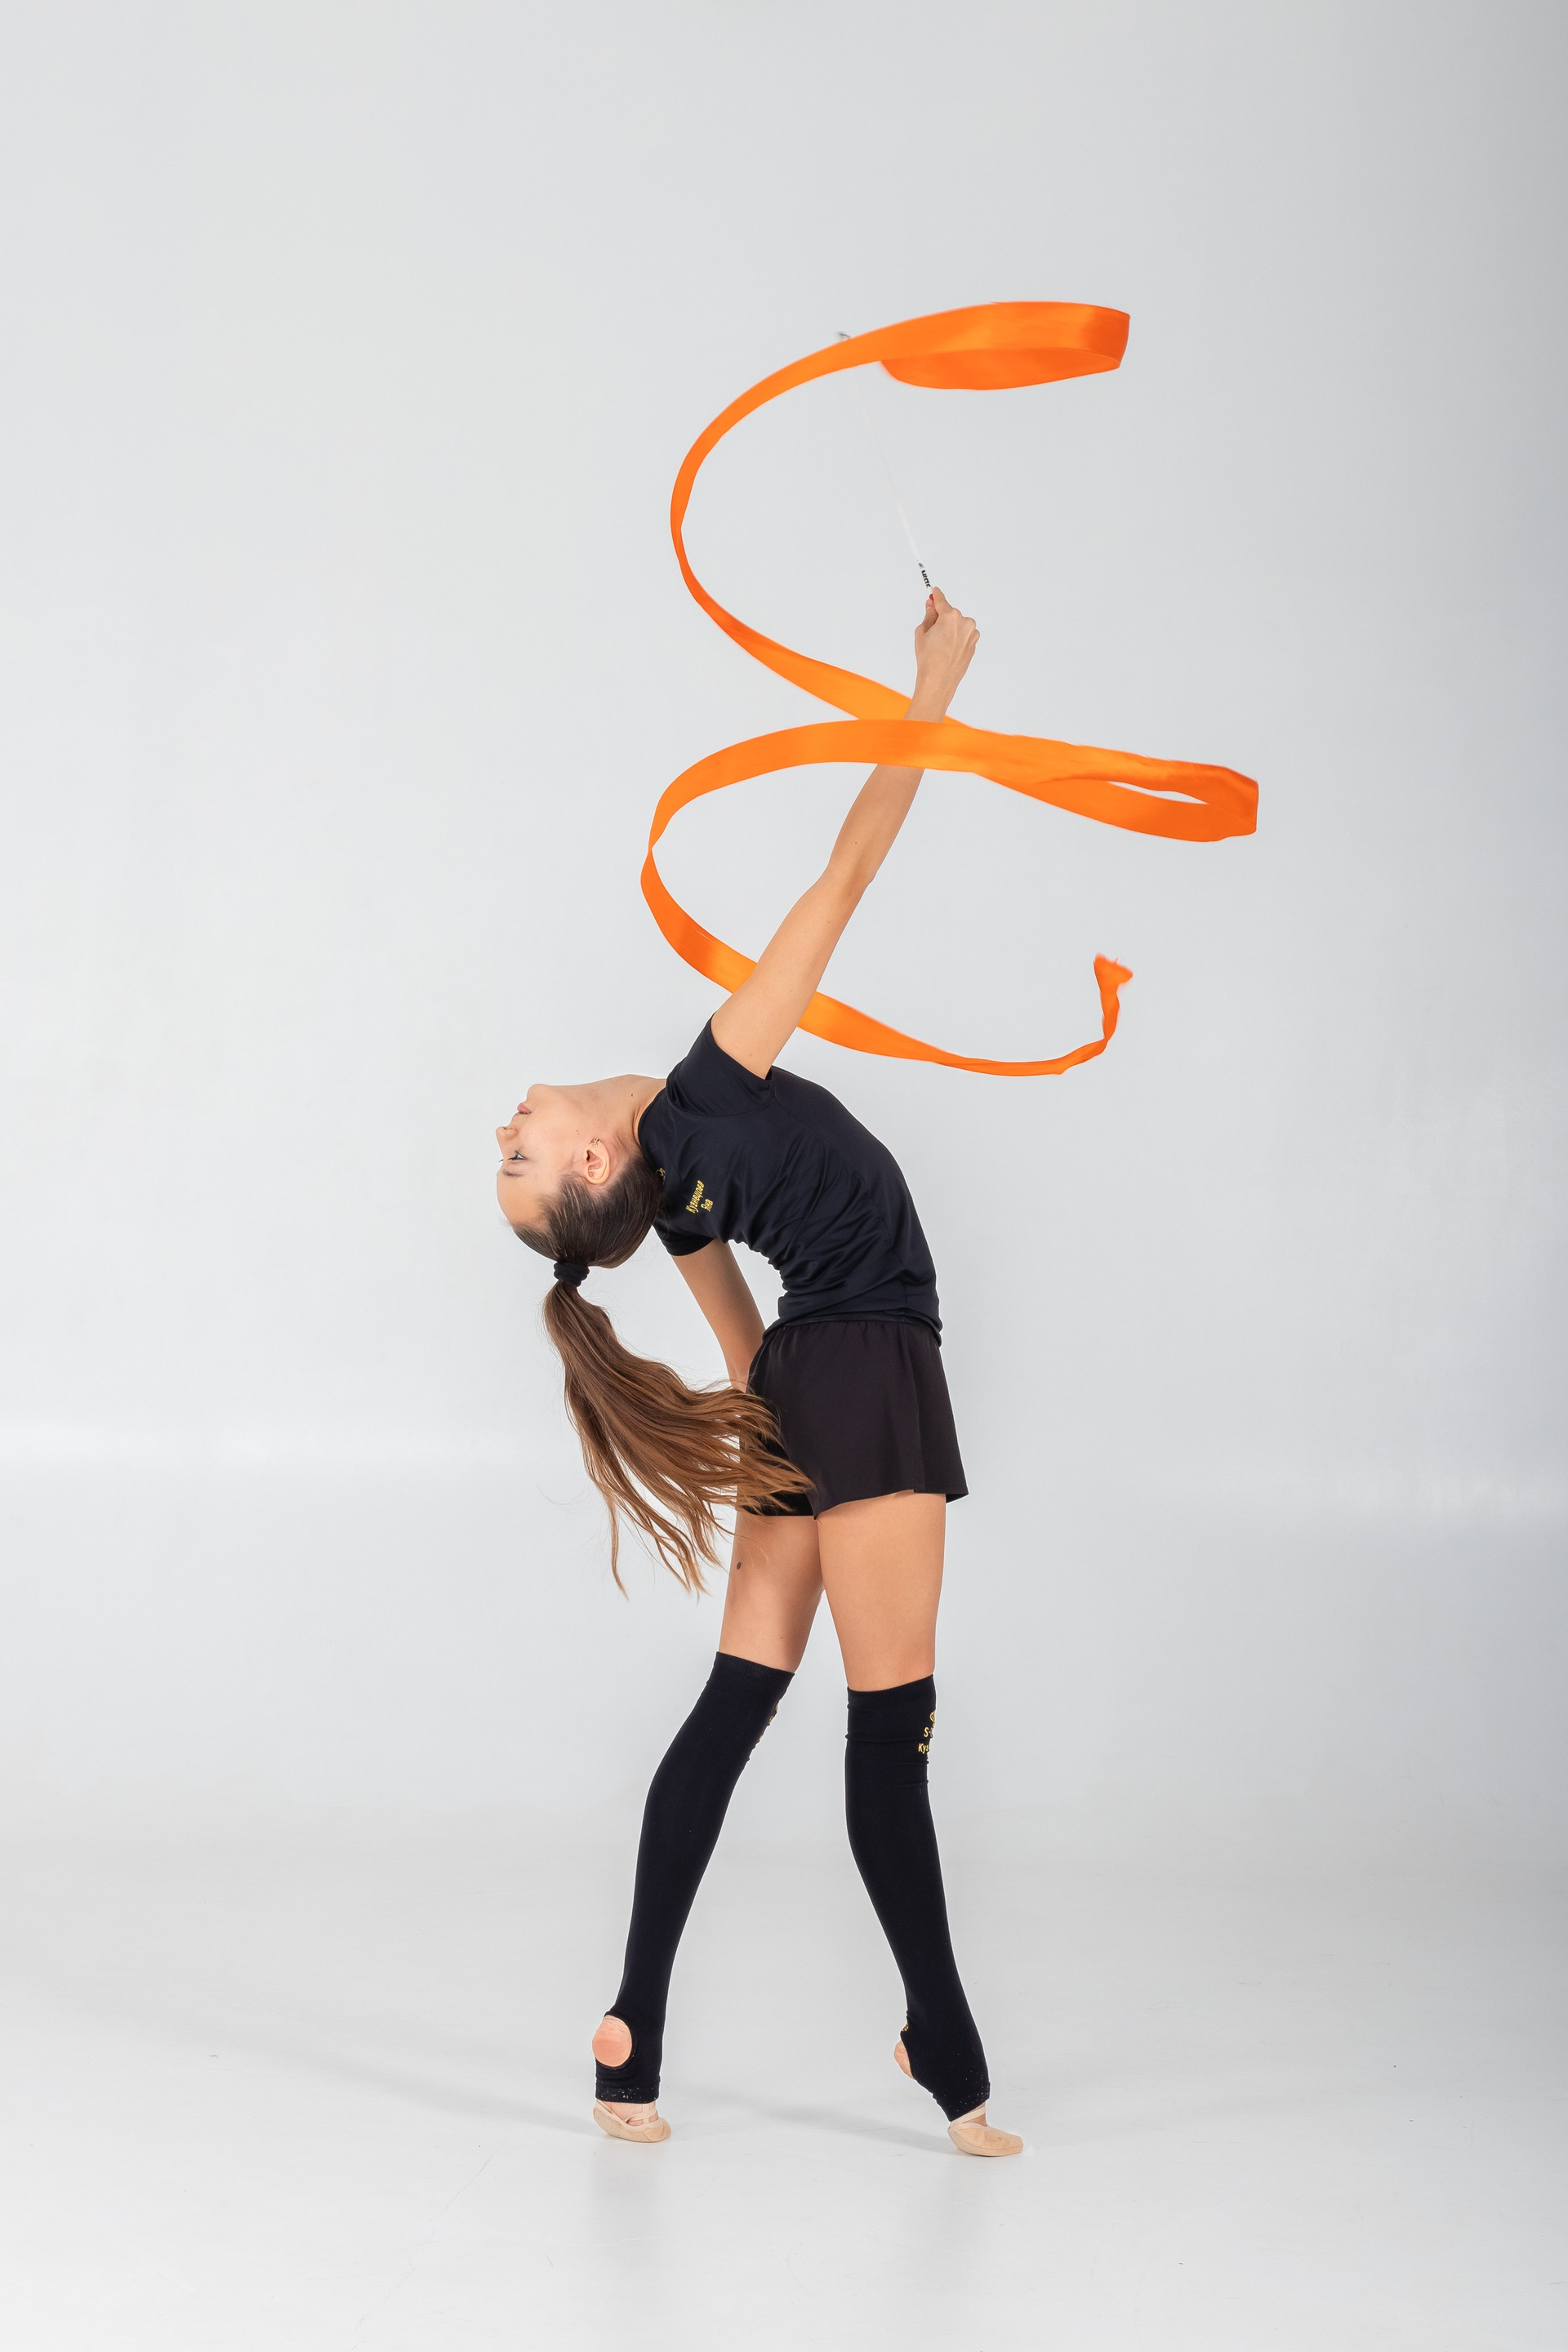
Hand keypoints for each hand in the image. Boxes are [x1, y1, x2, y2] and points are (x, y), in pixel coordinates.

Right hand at [910, 588, 978, 717]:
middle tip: (931, 632)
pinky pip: (963, 635)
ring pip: (958, 625)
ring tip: (939, 645)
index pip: (942, 601)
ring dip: (950, 629)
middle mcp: (965, 622)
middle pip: (950, 613)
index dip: (936, 596)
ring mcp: (972, 633)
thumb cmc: (928, 659)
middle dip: (941, 618)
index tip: (934, 591)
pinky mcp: (974, 644)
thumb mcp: (922, 633)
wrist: (939, 680)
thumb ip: (928, 616)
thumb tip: (931, 606)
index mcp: (951, 616)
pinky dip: (956, 638)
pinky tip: (947, 650)